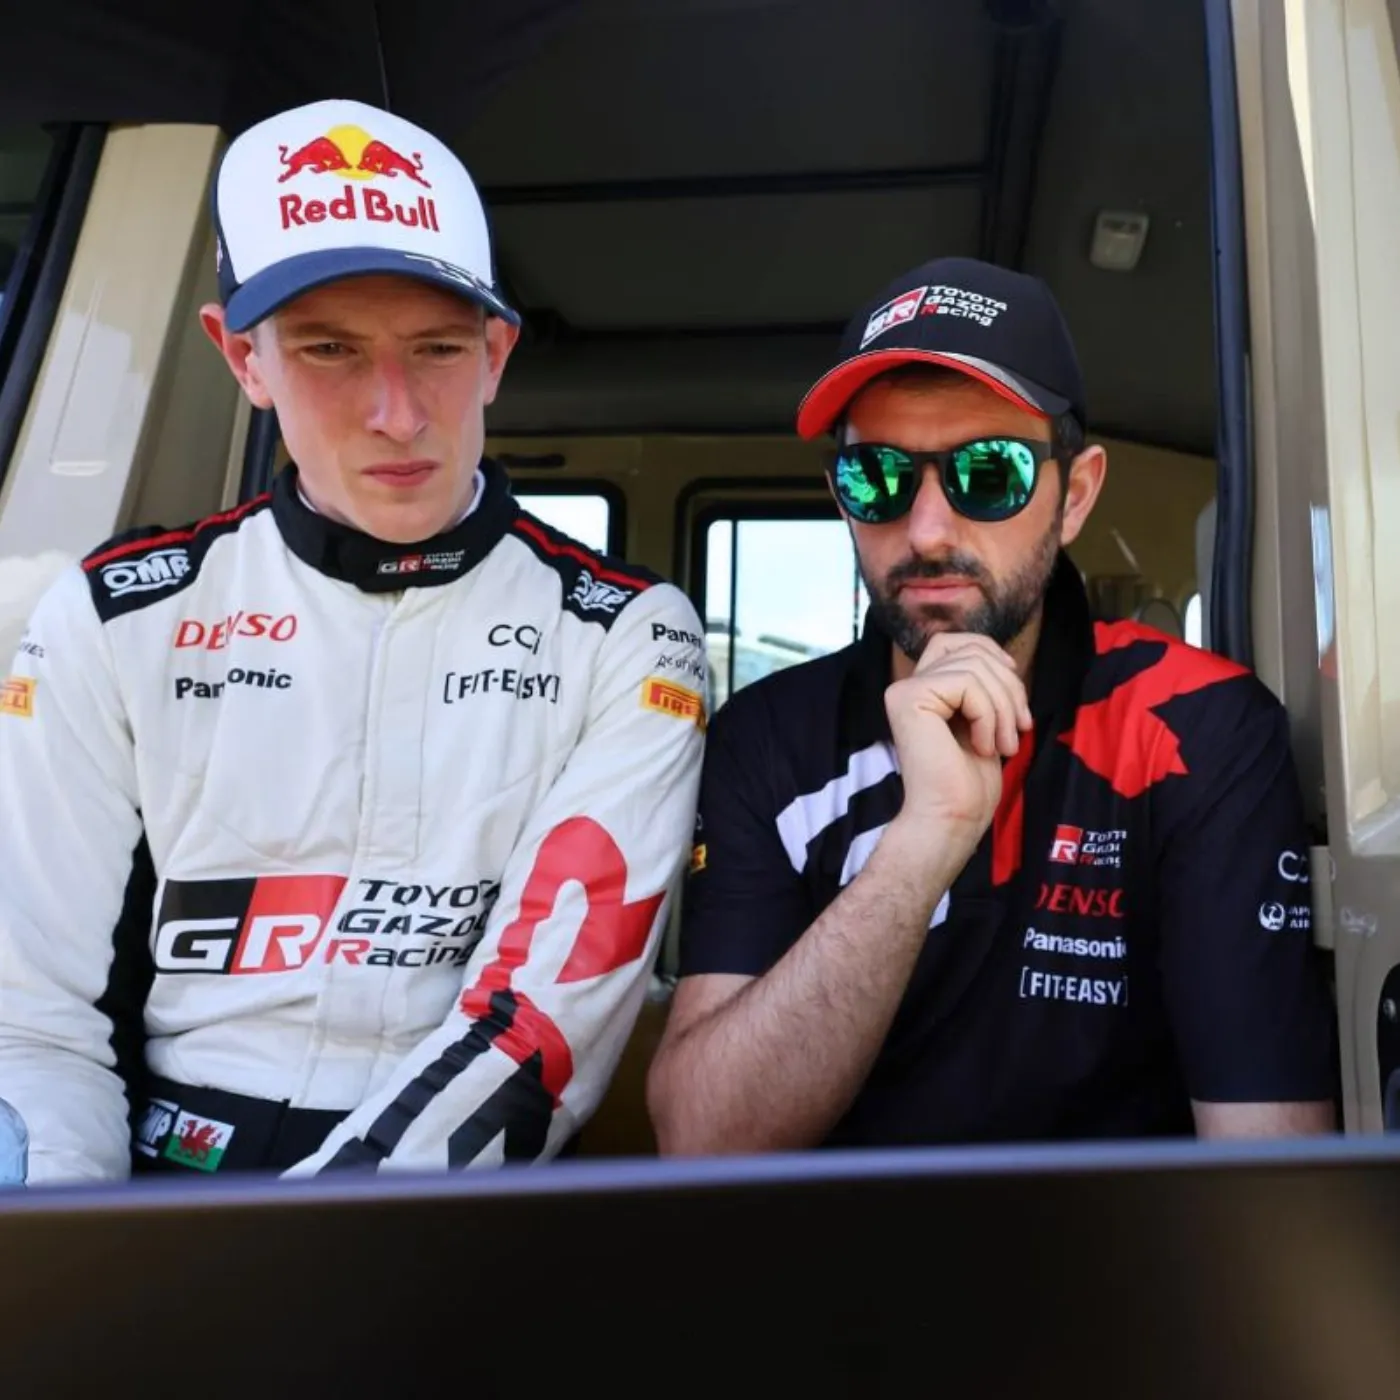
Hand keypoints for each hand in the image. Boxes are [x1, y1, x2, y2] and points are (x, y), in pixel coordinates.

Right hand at [884, 633, 1031, 839]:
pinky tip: (984, 747)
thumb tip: (1007, 659)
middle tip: (1019, 729)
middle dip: (1010, 687)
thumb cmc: (970, 781)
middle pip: (973, 651)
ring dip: (1004, 707)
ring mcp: (904, 690)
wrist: (951, 817)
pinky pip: (967, 684)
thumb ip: (985, 686)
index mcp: (923, 688)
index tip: (1016, 695)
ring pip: (975, 666)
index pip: (958, 641)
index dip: (993, 655)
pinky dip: (989, 715)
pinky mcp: (909, 698)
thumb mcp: (985, 720)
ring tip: (1005, 745)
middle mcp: (908, 685)